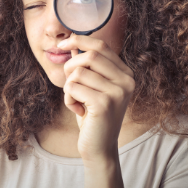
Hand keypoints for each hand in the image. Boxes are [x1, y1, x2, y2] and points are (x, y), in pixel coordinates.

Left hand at [57, 34, 134, 162]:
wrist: (100, 146)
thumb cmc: (93, 114)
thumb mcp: (91, 86)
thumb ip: (85, 65)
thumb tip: (72, 44)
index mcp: (125, 73)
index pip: (101, 46)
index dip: (79, 40)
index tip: (62, 44)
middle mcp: (126, 80)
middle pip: (89, 56)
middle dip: (70, 67)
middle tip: (69, 83)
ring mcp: (117, 92)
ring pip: (78, 72)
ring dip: (69, 87)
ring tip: (76, 101)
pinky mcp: (104, 104)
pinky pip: (72, 88)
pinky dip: (68, 98)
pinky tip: (78, 110)